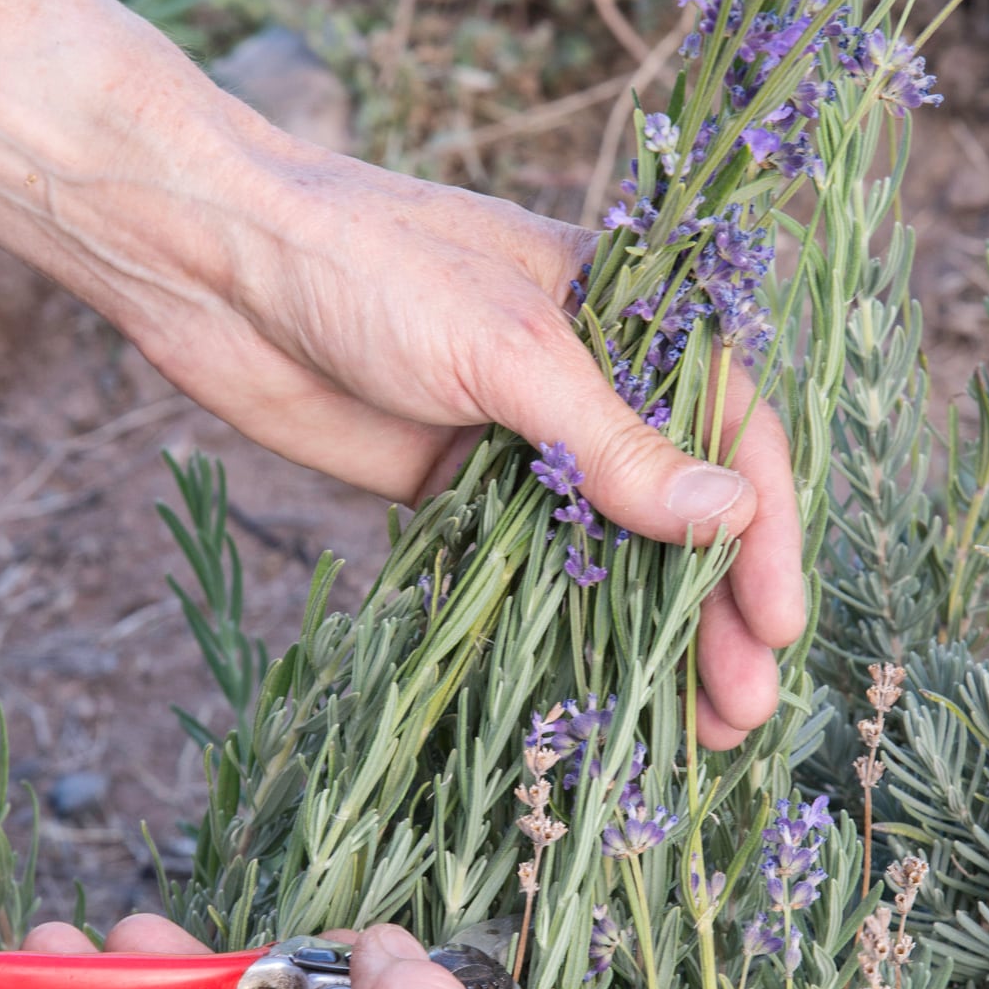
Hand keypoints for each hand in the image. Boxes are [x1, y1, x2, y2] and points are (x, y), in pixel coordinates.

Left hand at [137, 144, 805, 750]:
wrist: (210, 264)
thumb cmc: (367, 264)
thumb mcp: (506, 347)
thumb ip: (615, 443)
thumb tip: (728, 520)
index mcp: (629, 316)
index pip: (731, 433)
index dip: (764, 533)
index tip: (779, 623)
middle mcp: (588, 383)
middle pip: (681, 510)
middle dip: (716, 610)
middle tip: (743, 709)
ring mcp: (522, 441)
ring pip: (611, 553)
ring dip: (651, 634)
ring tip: (693, 724)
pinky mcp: (456, 489)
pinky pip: (528, 570)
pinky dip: (564, 628)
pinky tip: (598, 691)